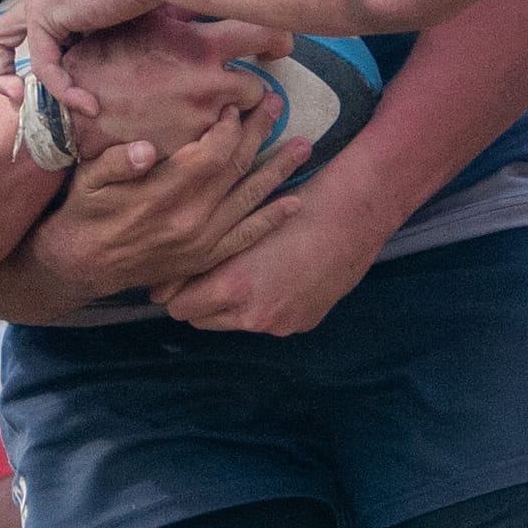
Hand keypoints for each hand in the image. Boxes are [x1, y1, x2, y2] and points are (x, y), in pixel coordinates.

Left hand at [0, 0, 171, 116]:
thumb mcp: (116, 24)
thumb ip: (96, 42)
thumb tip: (97, 74)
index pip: (24, 30)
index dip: (24, 62)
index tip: (48, 85)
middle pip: (0, 36)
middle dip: (3, 74)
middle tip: (26, 102)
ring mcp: (39, 1)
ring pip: (10, 50)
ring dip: (31, 87)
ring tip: (66, 110)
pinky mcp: (43, 12)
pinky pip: (43, 64)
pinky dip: (63, 90)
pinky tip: (88, 104)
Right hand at [28, 98, 310, 299]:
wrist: (81, 265)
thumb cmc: (84, 212)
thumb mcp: (88, 180)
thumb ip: (116, 162)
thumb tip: (144, 148)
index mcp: (162, 194)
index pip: (211, 153)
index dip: (228, 127)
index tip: (234, 107)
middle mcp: (189, 219)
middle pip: (236, 169)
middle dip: (259, 133)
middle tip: (278, 104)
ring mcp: (200, 241)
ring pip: (248, 199)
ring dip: (278, 171)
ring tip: (305, 145)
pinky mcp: (203, 257)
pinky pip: (245, 237)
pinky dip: (271, 220)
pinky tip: (294, 203)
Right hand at [63, 11, 288, 159]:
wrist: (64, 119)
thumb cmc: (98, 66)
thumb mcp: (141, 29)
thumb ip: (181, 15)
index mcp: (199, 50)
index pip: (262, 35)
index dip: (276, 39)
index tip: (280, 44)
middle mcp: (209, 88)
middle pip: (260, 89)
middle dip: (256, 92)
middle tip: (257, 93)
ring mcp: (201, 126)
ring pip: (248, 128)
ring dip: (247, 124)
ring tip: (241, 124)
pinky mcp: (189, 158)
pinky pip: (226, 160)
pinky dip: (225, 154)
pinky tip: (220, 151)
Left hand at [156, 176, 384, 334]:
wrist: (353, 214)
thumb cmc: (293, 203)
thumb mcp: (238, 222)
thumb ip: (204, 252)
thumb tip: (173, 266)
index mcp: (233, 287)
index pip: (178, 308)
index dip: (174, 290)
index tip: (174, 275)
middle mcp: (254, 314)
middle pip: (202, 320)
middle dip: (199, 299)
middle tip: (203, 273)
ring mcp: (280, 323)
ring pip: (234, 322)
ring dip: (231, 304)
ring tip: (242, 271)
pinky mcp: (301, 323)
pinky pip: (268, 320)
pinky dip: (265, 304)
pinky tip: (275, 276)